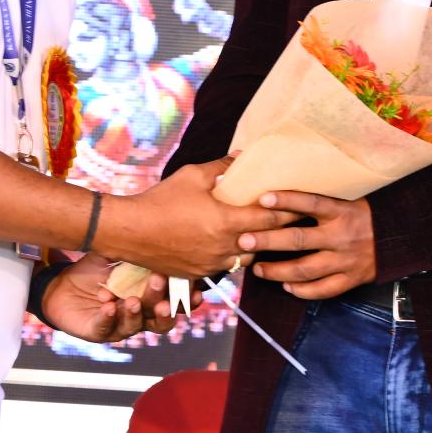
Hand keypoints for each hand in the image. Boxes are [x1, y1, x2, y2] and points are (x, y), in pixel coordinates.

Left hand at [41, 255, 192, 342]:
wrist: (61, 284)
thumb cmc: (95, 270)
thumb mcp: (117, 253)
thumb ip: (137, 248)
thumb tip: (158, 229)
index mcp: (151, 297)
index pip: (176, 301)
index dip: (187, 299)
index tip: (195, 291)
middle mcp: (141, 315)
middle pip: (160, 317)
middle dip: (163, 303)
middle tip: (159, 284)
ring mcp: (121, 326)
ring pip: (136, 325)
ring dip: (136, 312)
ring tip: (132, 300)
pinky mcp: (99, 331)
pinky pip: (107, 327)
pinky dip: (109, 317)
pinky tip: (109, 305)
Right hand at [97, 156, 295, 278]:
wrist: (129, 232)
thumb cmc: (160, 200)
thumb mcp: (192, 176)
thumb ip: (221, 167)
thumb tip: (243, 157)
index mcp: (225, 222)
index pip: (270, 219)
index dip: (289, 211)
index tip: (302, 204)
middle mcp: (223, 248)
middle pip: (264, 242)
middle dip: (280, 231)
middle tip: (293, 220)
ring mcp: (212, 264)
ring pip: (246, 257)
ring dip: (256, 245)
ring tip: (263, 232)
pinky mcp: (200, 275)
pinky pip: (226, 265)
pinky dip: (232, 254)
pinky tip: (231, 243)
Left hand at [238, 191, 376, 300]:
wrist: (400, 236)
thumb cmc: (364, 212)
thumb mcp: (347, 197)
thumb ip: (320, 195)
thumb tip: (281, 181)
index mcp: (342, 210)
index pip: (310, 202)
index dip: (286, 200)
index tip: (261, 198)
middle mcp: (343, 235)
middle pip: (299, 239)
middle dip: (268, 240)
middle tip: (244, 240)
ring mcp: (347, 259)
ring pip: (306, 270)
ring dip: (278, 271)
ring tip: (258, 269)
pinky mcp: (352, 278)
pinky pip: (324, 289)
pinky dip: (303, 290)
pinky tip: (286, 286)